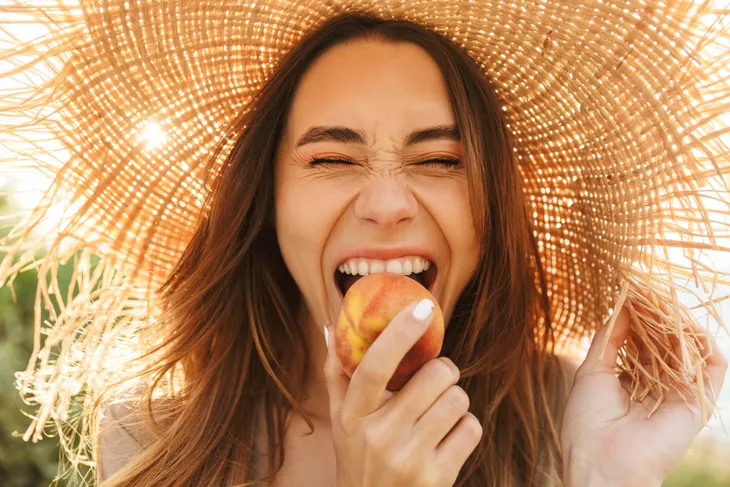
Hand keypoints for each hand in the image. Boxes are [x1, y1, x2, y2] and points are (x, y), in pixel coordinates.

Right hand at [323, 299, 482, 486]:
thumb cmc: (359, 458)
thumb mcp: (341, 420)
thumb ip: (336, 372)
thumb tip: (330, 323)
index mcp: (353, 416)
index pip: (374, 366)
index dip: (399, 332)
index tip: (423, 306)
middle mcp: (379, 437)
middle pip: (434, 375)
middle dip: (444, 369)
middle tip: (437, 376)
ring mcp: (409, 459)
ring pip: (457, 399)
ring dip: (455, 399)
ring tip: (439, 411)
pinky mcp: (438, 477)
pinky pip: (471, 427)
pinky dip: (466, 426)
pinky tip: (448, 436)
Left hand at [560, 299, 727, 486]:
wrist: (602, 463)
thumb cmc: (587, 422)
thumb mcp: (592, 371)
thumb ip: (609, 338)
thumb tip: (621, 304)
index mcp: (629, 382)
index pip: (640, 341)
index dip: (637, 316)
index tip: (632, 290)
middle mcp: (656, 386)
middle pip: (664, 342)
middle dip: (657, 315)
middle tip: (650, 288)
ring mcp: (678, 394)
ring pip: (688, 350)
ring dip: (679, 323)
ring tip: (665, 300)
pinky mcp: (698, 404)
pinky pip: (712, 368)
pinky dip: (704, 343)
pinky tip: (686, 323)